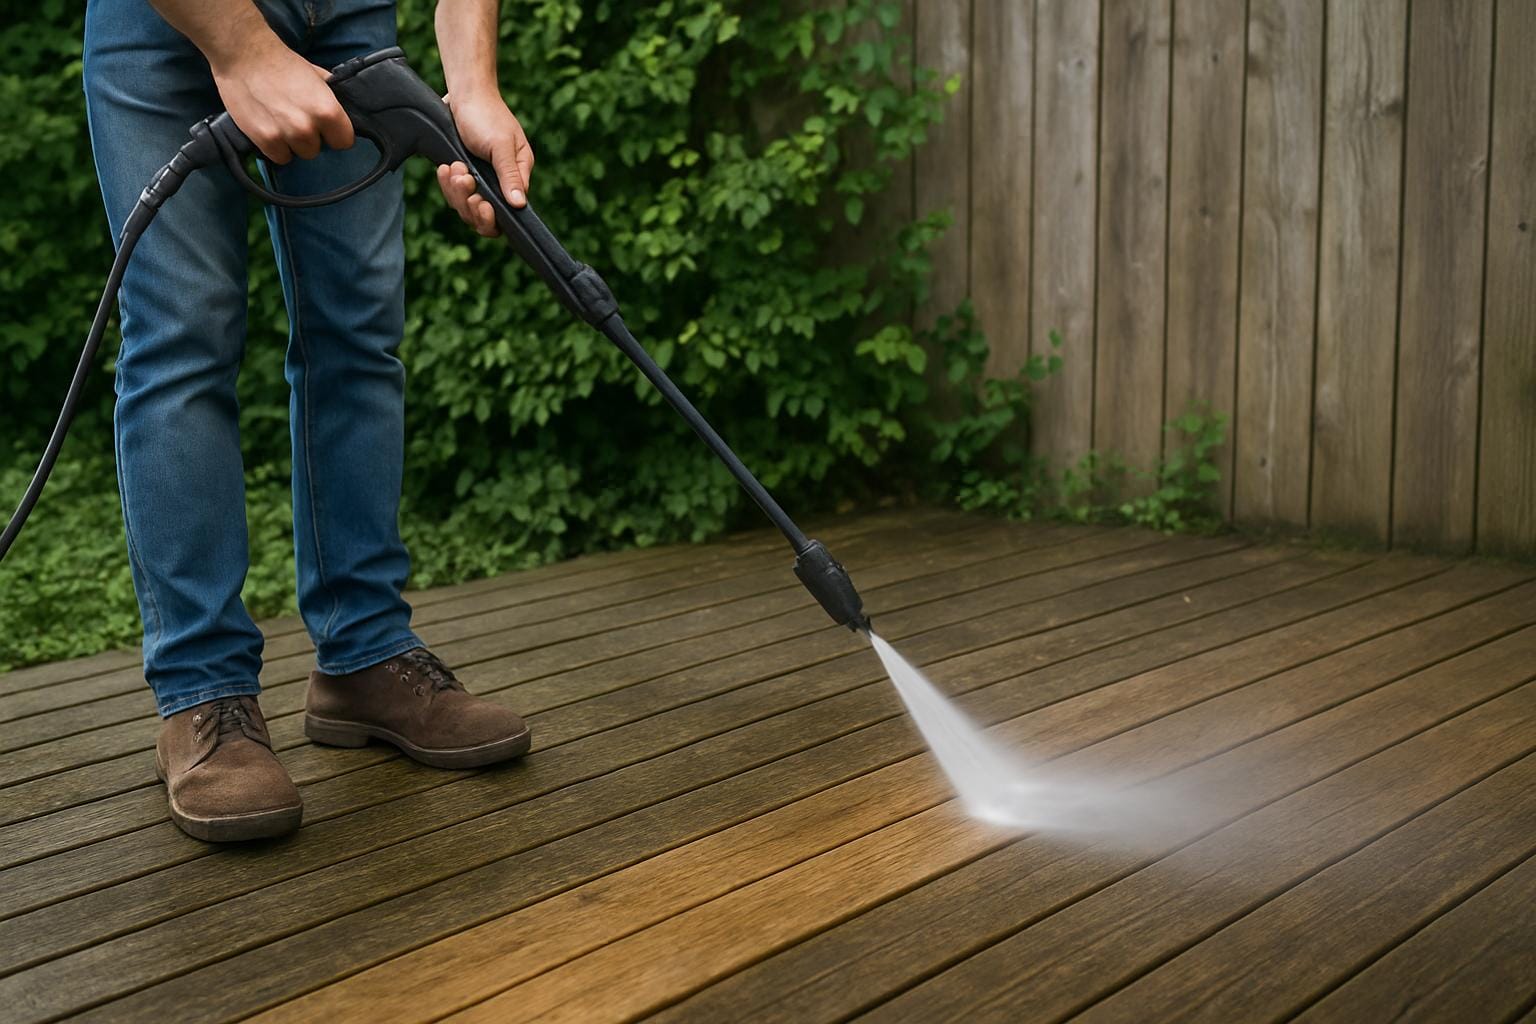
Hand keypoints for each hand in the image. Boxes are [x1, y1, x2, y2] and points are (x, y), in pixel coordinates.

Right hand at [210, 35, 353, 163]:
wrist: (244, 55)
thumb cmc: (282, 63)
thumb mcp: (318, 76)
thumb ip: (331, 99)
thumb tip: (342, 113)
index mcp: (327, 111)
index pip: (344, 142)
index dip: (335, 135)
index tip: (326, 129)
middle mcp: (308, 127)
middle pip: (318, 149)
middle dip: (310, 137)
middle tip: (296, 118)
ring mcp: (285, 135)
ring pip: (299, 154)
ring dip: (292, 143)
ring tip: (281, 122)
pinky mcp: (264, 140)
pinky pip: (279, 157)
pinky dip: (275, 147)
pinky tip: (269, 128)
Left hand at [436, 91, 534, 236]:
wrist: (464, 93)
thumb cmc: (486, 114)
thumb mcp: (500, 145)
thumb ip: (509, 175)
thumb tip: (520, 204)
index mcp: (518, 173)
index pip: (510, 211)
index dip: (492, 215)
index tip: (480, 202)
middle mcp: (500, 180)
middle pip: (485, 214)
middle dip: (470, 203)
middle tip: (464, 180)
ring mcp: (480, 177)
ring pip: (466, 205)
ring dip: (456, 190)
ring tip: (453, 167)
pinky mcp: (463, 173)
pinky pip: (454, 192)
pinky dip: (447, 183)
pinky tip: (445, 168)